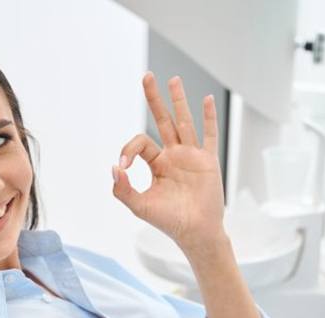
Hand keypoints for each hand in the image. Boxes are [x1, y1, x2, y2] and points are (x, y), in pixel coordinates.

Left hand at [112, 72, 225, 253]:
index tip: (124, 167)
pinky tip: (207, 99)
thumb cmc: (169, 221)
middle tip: (146, 76)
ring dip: (178, 100)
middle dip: (154, 99)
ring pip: (184, 122)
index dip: (128, 150)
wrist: (195, 233)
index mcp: (157, 164)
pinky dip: (209, 118)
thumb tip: (114, 168)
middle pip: (163, 120)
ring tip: (173, 79)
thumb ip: (123, 189)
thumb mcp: (139, 206)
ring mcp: (192, 156)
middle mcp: (174, 156)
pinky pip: (209, 135)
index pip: (141, 143)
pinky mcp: (209, 161)